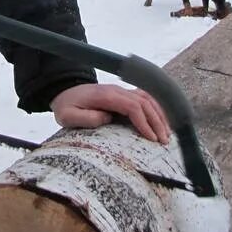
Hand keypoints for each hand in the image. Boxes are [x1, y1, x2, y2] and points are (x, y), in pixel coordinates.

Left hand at [50, 83, 170, 144]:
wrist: (64, 92)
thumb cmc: (66, 106)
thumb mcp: (67, 115)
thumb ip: (85, 118)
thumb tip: (107, 119)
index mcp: (106, 96)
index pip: (132, 106)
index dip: (144, 122)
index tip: (151, 138)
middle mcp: (117, 90)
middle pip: (145, 102)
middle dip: (157, 122)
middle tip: (164, 141)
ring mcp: (121, 91)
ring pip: (148, 98)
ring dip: (159, 115)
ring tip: (167, 133)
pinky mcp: (123, 94)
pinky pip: (144, 98)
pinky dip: (156, 108)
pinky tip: (161, 121)